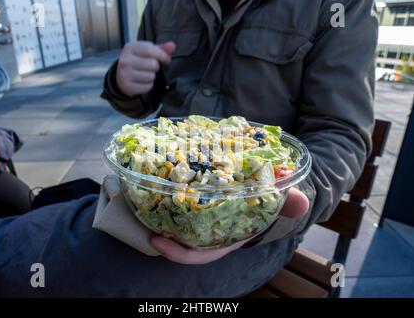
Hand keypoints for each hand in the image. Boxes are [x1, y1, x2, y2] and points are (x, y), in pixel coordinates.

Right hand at [116, 41, 175, 96]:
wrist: (120, 76)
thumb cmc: (137, 61)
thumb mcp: (146, 52)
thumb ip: (160, 48)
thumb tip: (173, 45)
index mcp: (129, 48)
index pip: (149, 49)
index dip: (162, 55)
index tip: (167, 59)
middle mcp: (125, 60)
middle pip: (153, 64)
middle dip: (156, 67)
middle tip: (150, 67)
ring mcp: (125, 74)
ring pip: (151, 76)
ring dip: (152, 76)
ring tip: (146, 74)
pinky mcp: (128, 87)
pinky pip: (148, 86)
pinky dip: (149, 85)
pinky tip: (143, 82)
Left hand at [151, 187, 309, 264]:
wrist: (268, 187)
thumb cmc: (271, 199)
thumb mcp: (280, 200)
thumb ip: (288, 202)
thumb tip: (299, 200)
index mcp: (227, 237)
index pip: (201, 253)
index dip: (180, 253)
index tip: (158, 242)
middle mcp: (212, 230)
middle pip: (182, 241)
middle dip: (163, 238)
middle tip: (142, 224)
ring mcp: (203, 217)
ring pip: (177, 223)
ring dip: (160, 216)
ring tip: (140, 202)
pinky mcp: (199, 202)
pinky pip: (180, 205)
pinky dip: (167, 199)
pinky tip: (155, 184)